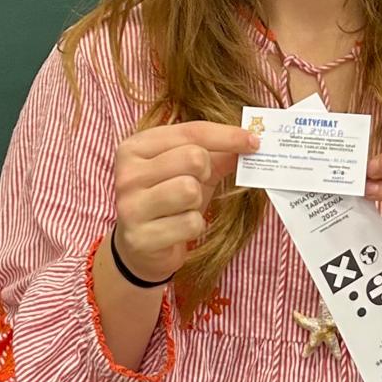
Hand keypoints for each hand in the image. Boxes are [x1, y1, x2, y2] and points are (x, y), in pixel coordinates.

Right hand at [113, 121, 259, 282]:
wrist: (140, 249)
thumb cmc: (168, 202)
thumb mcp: (189, 172)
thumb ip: (216, 154)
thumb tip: (250, 142)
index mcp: (136, 147)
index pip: (191, 132)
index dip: (227, 136)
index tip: (253, 141)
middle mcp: (128, 173)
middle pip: (193, 158)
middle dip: (206, 173)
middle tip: (196, 185)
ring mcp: (130, 206)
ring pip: (190, 190)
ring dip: (197, 203)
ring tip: (183, 209)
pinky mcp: (140, 237)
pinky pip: (190, 223)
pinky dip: (194, 227)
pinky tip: (178, 230)